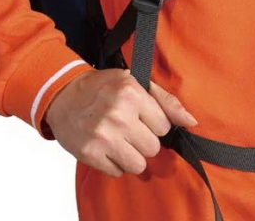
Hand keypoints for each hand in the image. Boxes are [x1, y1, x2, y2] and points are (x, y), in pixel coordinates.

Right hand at [43, 68, 197, 176]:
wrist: (63, 94)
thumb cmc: (104, 87)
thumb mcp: (135, 82)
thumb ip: (166, 101)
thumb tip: (191, 122)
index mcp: (132, 93)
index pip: (164, 126)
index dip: (154, 123)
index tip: (142, 117)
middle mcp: (118, 115)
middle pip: (153, 148)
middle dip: (144, 140)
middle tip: (130, 128)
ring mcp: (103, 136)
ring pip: (138, 164)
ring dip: (131, 155)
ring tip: (120, 139)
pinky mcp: (90, 154)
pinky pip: (117, 172)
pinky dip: (114, 163)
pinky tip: (107, 146)